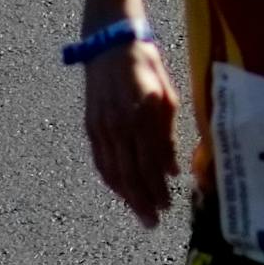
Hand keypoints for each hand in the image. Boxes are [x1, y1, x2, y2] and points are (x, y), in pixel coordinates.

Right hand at [84, 38, 179, 227]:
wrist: (112, 44)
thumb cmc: (148, 64)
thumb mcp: (167, 94)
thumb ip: (168, 132)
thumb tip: (173, 169)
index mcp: (144, 113)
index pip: (151, 161)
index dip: (158, 186)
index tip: (169, 204)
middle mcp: (119, 124)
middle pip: (130, 173)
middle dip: (143, 200)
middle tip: (154, 220)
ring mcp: (101, 127)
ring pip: (113, 173)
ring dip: (127, 196)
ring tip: (141, 213)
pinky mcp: (90, 128)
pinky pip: (101, 162)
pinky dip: (112, 180)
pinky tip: (122, 191)